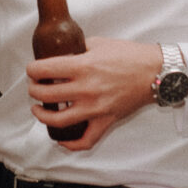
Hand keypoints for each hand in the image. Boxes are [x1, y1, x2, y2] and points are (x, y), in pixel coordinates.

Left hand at [26, 38, 159, 150]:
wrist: (155, 72)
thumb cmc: (130, 56)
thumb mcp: (99, 44)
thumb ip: (78, 49)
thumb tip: (61, 53)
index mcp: (83, 66)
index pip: (44, 70)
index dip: (32, 70)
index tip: (32, 70)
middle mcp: (86, 89)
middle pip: (46, 94)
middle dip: (34, 89)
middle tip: (35, 85)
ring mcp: (96, 108)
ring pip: (58, 120)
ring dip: (42, 115)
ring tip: (38, 109)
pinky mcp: (106, 121)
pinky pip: (86, 140)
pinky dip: (71, 144)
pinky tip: (61, 139)